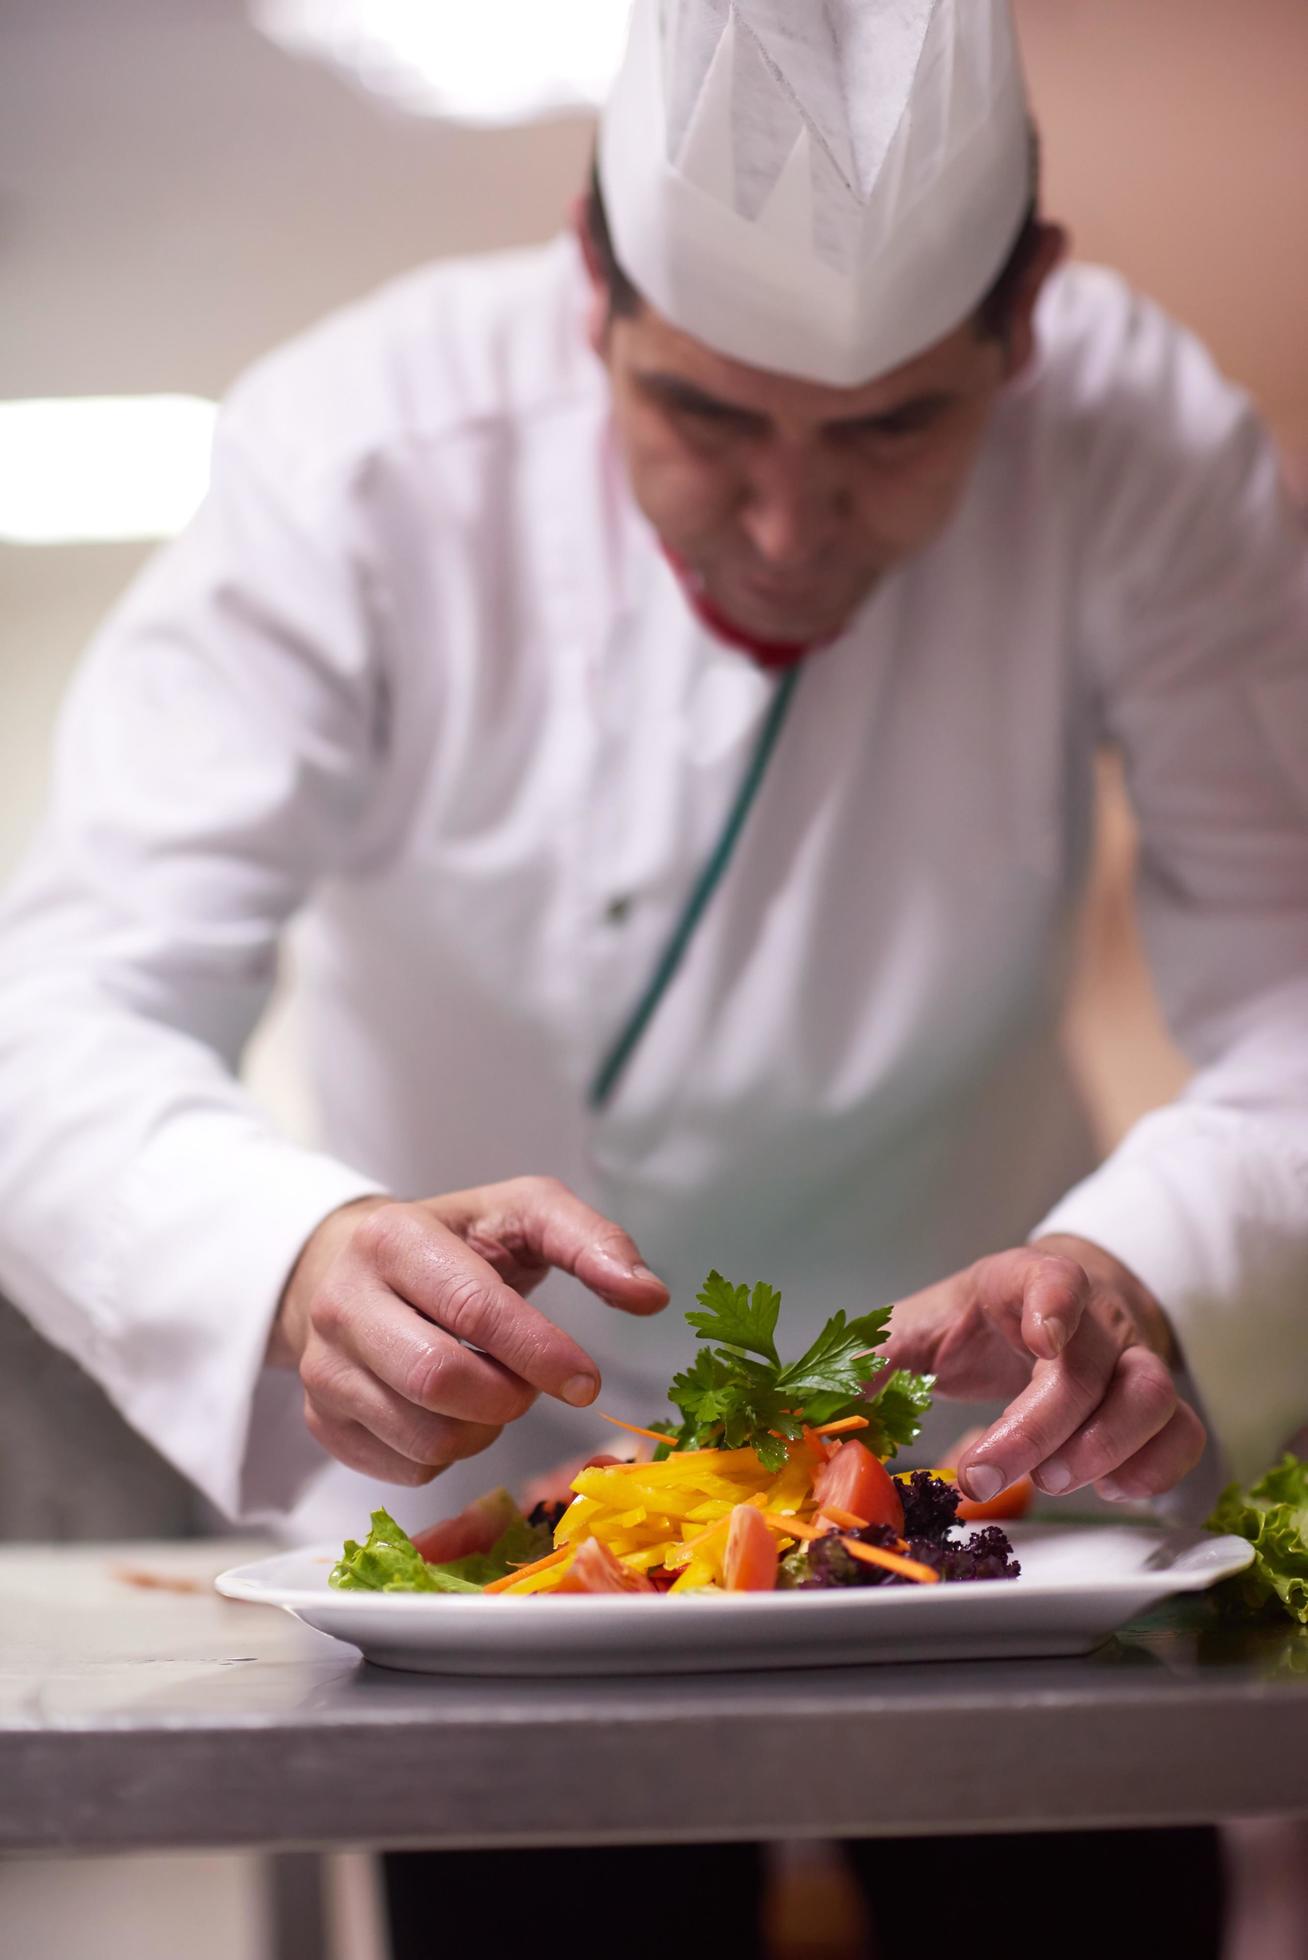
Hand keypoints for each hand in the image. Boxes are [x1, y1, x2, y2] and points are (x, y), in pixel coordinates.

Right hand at [269, 1176, 668, 1485]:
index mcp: (391, 1238)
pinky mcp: (322, 1421)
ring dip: (484, 1429)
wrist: (350, 1267)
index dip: (539, 1352)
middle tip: (534, 1381)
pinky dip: (450, 1452)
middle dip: (509, 1395)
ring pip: (425, 1437)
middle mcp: (342, 1303)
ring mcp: (323, 1369)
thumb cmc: (453, 1240)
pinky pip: (406, 1469)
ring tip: (493, 1386)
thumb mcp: (522, 1213)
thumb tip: (651, 1296)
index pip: (472, 1309)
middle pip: (439, 1380)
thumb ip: (590, 1241)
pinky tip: (452, 1409)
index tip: (587, 1381)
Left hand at [877, 1235, 1205, 1504]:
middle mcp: (1090, 1319)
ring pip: (1154, 1397)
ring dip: (1105, 1450)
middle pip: (1090, 1367)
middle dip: (1037, 1430)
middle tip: (982, 1475)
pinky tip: (1107, 1487)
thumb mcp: (918, 1328)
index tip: (1041, 1337)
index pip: (1055, 1277)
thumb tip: (808, 1411)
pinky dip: (1152, 1469)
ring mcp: (1131, 1360)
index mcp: (1024, 1285)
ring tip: (1052, 1479)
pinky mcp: (1155, 1406)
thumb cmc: (977, 1323)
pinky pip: (1182, 1435)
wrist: (1047, 1312)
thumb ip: (869, 1364)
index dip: (1055, 1303)